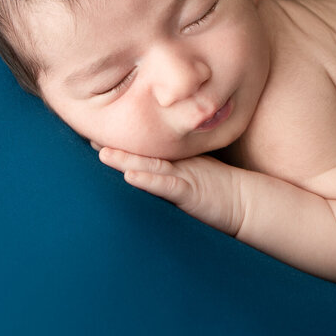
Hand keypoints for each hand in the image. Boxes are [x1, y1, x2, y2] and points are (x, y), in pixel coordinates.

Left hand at [98, 147, 244, 236]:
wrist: (246, 204)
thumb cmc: (217, 190)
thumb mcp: (190, 173)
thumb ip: (168, 166)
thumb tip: (140, 164)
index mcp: (172, 161)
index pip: (142, 148)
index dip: (121, 141)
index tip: (94, 132)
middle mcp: (176, 164)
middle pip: (141, 153)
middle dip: (116, 145)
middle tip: (88, 133)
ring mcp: (184, 176)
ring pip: (151, 165)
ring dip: (126, 159)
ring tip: (102, 152)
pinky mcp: (190, 192)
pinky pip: (167, 186)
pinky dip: (149, 180)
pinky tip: (131, 176)